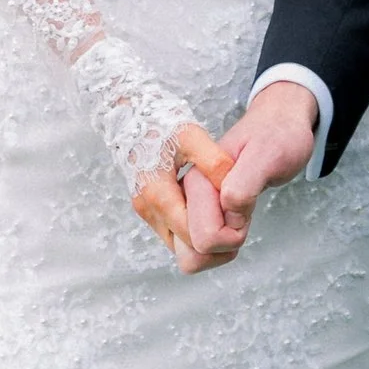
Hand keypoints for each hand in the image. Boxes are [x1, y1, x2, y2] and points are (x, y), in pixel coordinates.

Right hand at [131, 122, 225, 271]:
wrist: (128, 115)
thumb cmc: (160, 123)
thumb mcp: (192, 136)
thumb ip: (214, 164)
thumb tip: (231, 193)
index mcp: (158, 195)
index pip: (195, 239)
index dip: (222, 235)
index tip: (240, 218)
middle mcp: (149, 211)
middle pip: (188, 252)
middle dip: (216, 244)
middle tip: (237, 220)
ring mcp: (147, 213)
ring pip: (182, 249)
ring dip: (206, 239)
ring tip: (225, 214)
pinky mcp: (150, 212)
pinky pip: (176, 236)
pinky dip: (195, 231)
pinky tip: (210, 210)